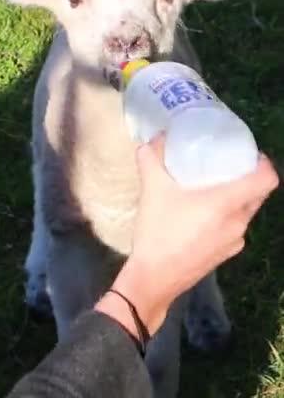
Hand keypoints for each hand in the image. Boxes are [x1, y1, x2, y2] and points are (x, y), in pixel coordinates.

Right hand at [108, 136, 277, 334]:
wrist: (153, 280)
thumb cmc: (158, 232)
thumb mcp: (152, 190)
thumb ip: (152, 159)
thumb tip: (153, 139)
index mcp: (228, 204)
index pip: (266, 180)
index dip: (264, 163)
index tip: (249, 154)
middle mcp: (238, 223)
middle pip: (259, 195)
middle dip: (249, 177)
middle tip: (227, 164)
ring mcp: (234, 242)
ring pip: (246, 212)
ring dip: (237, 198)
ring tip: (213, 186)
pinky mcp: (225, 255)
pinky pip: (235, 228)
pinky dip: (227, 216)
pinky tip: (203, 214)